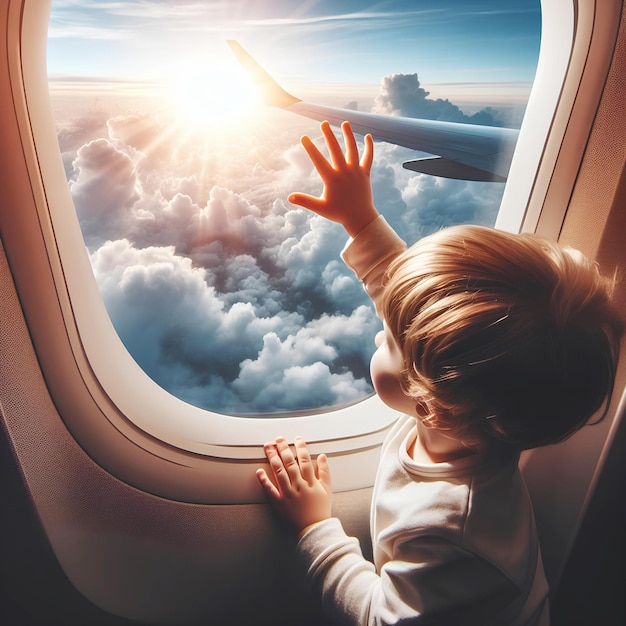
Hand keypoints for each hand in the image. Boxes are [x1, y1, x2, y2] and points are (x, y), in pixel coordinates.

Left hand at [256, 436, 331, 534]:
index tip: (297, 439)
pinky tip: (259, 471)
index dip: (301, 447)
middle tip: (278, 438)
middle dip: (284, 448)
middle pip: (290, 463)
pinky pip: (270, 490)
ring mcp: (288, 494)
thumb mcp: (327, 489)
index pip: (305, 460)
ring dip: (273, 457)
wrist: (314, 530)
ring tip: (268, 446)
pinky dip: (264, 480)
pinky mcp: (279, 504)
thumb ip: (325, 471)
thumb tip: (322, 456)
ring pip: (279, 472)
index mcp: (311, 482)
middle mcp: (299, 486)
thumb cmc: (320, 509)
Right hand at [289, 121, 378, 237]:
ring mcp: (356, 172)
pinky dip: (369, 147)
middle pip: (336, 150)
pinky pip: (368, 158)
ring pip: (353, 150)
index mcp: (332, 179)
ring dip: (349, 135)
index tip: (304, 137)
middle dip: (329, 135)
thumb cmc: (339, 213)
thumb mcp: (320, 208)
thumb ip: (305, 201)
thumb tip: (289, 197)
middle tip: (324, 123)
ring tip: (345, 123)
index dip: (310, 148)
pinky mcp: (365, 174)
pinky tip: (368, 136)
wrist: (360, 218)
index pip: (319, 160)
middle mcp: (344, 173)